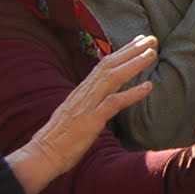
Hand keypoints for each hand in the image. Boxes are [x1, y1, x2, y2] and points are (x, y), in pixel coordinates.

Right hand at [7, 36, 157, 193]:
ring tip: (152, 53)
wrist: (42, 155)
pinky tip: (149, 86)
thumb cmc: (59, 138)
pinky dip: (132, 93)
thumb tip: (104, 98)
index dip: (122, 51)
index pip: (103, 65)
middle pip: (109, 65)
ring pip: (112, 77)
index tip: (138, 41)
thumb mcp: (75, 113)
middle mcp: (84, 93)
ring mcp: (87, 105)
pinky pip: (114, 102)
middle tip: (152, 39)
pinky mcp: (90, 120)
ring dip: (134, 64)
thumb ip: (89, 102)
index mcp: (82, 91)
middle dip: (131, 50)